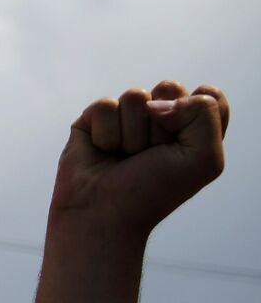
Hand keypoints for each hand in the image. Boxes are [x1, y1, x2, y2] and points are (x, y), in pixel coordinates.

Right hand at [52, 81, 229, 236]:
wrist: (104, 215)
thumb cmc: (153, 193)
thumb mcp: (204, 159)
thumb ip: (205, 113)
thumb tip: (153, 102)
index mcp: (190, 127)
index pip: (208, 95)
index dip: (196, 117)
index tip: (183, 149)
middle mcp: (159, 118)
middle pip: (170, 88)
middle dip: (160, 125)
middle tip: (149, 156)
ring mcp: (124, 117)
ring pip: (135, 96)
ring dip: (130, 135)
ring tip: (123, 158)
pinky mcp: (93, 120)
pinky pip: (105, 106)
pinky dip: (105, 134)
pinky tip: (102, 153)